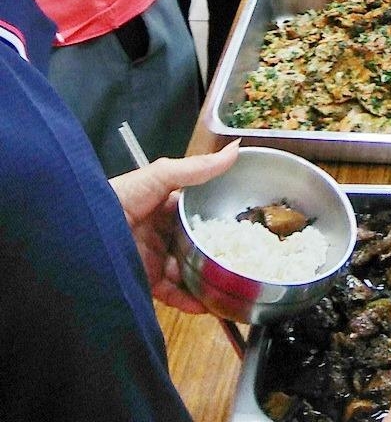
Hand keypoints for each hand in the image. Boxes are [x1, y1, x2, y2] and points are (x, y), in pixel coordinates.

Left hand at [110, 142, 239, 312]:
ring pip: (187, 270)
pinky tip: (207, 304)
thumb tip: (236, 148)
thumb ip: (197, 168)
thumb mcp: (161, 176)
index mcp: (163, 206)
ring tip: (231, 285)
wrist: (84, 236)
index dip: (218, 216)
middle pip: (194, 243)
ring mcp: (153, 259)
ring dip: (207, 278)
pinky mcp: (145, 282)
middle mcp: (160, 233)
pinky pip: (172, 294)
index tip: (243, 223)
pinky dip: (189, 301)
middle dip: (215, 251)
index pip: (197, 211)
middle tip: (243, 257)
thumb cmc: (120, 198)